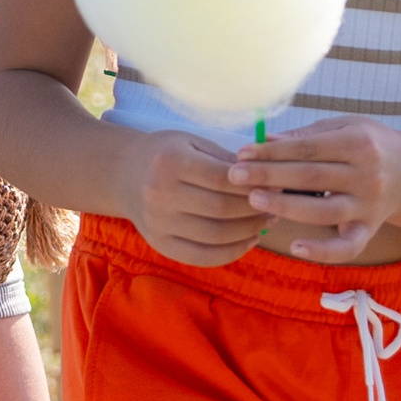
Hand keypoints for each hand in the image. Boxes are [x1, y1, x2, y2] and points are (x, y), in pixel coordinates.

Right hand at [123, 130, 270, 266]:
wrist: (124, 175)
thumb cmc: (166, 154)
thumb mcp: (192, 142)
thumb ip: (225, 159)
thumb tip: (266, 179)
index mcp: (169, 162)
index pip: (221, 179)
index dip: (252, 184)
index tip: (274, 184)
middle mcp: (160, 195)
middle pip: (221, 210)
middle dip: (255, 209)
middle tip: (276, 204)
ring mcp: (158, 224)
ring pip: (216, 236)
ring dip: (249, 231)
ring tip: (266, 221)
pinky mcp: (160, 245)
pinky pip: (203, 257)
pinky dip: (231, 253)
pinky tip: (249, 240)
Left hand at [228, 116, 400, 263]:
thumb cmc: (368, 144)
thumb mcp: (343, 128)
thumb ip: (305, 136)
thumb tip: (265, 141)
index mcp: (358, 143)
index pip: (306, 149)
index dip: (272, 151)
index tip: (242, 153)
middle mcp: (366, 176)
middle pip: (310, 177)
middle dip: (269, 175)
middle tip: (234, 176)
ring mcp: (368, 206)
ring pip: (322, 211)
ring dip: (285, 206)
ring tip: (254, 199)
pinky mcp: (369, 231)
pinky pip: (346, 247)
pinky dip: (322, 251)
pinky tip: (295, 247)